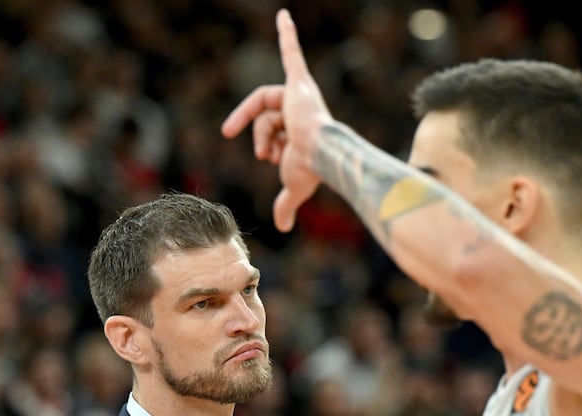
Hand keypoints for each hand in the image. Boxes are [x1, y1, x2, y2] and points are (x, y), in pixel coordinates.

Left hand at [221, 9, 332, 231]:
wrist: (322, 157)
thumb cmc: (313, 169)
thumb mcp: (294, 186)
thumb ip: (287, 203)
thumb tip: (282, 227)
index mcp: (299, 124)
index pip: (271, 123)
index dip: (263, 141)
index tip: (261, 158)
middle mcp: (300, 105)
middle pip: (264, 114)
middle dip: (259, 135)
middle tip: (261, 155)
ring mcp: (300, 93)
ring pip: (266, 104)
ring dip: (262, 128)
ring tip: (271, 147)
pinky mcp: (300, 83)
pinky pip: (291, 54)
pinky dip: (287, 34)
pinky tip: (282, 15)